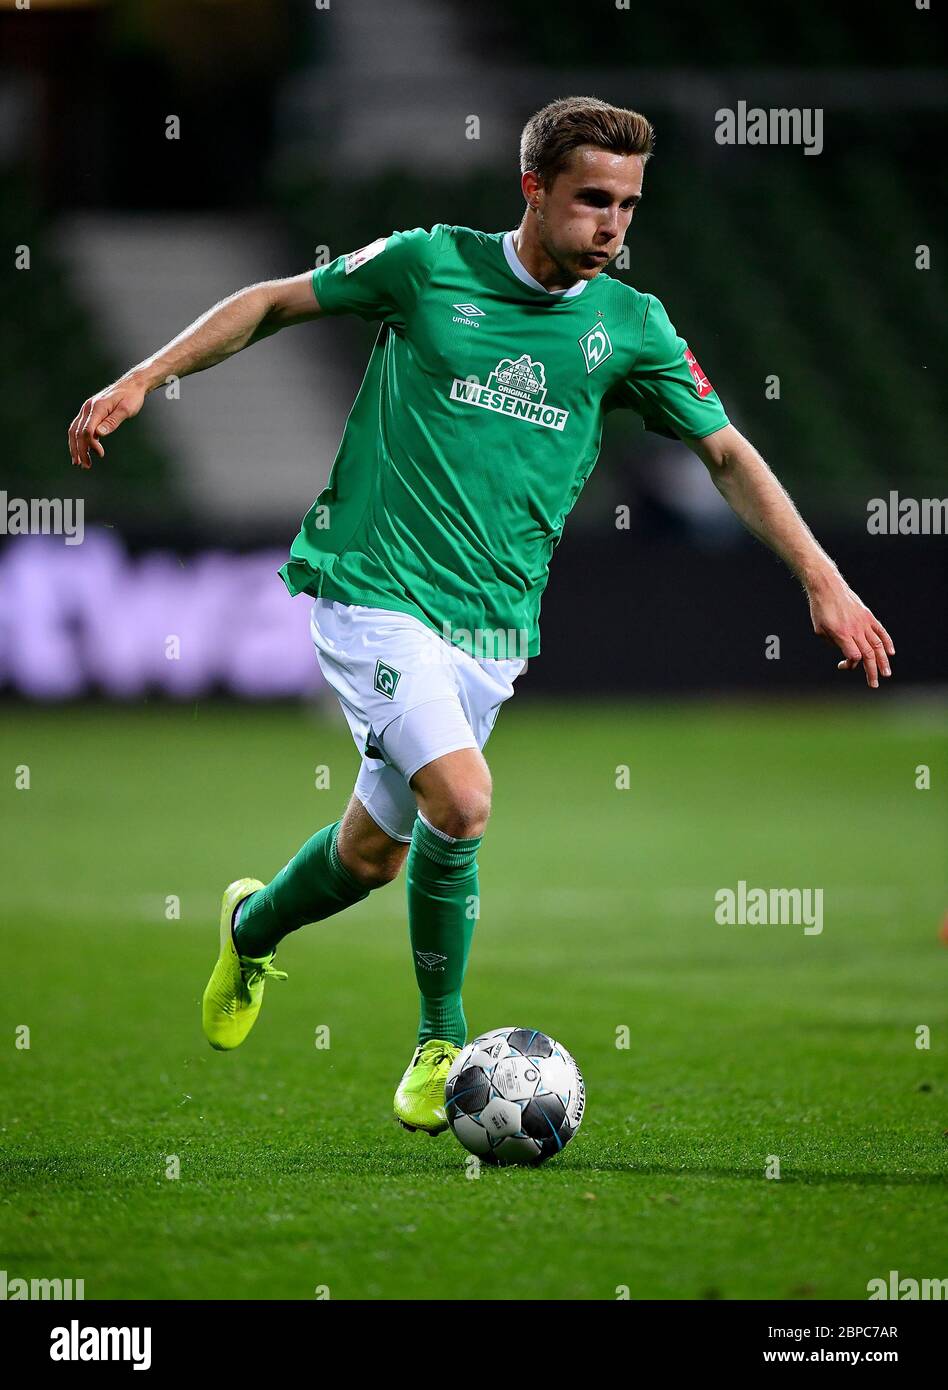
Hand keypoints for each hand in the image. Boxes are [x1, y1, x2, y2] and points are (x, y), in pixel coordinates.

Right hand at [68, 376, 146, 469]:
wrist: (131, 385)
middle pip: (77, 432)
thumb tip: (99, 434)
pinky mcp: (89, 412)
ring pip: (74, 430)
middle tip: (86, 466)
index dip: (91, 444)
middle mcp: (88, 408)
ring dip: (76, 447)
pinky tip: (83, 451)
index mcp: (97, 407)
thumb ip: (113, 422)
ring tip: (81, 463)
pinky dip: (78, 440)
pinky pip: (79, 427)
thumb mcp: (126, 410)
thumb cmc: (131, 397)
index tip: (101, 454)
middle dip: (80, 450)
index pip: (87, 429)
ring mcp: (87, 409)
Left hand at [807, 572, 894, 688]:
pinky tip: (891, 652)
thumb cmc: (820, 610)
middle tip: (874, 685)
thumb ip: (832, 643)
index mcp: (842, 634)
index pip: (854, 655)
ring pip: (877, 645)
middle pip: (868, 654)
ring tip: (886, 673)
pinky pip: (880, 631)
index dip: (851, 664)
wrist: (828, 587)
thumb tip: (845, 652)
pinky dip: (887, 642)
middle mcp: (855, 629)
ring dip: (883, 661)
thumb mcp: (819, 630)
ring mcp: (864, 622)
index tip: (842, 665)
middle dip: (872, 671)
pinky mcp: (868, 616)